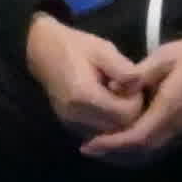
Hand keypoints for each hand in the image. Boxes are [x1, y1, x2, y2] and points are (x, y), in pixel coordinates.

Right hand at [23, 7, 133, 136]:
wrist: (43, 52)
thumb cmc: (75, 47)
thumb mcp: (103, 50)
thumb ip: (124, 69)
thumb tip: (139, 87)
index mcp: (85, 95)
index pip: (126, 114)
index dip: (136, 100)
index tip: (131, 85)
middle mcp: (76, 115)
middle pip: (119, 128)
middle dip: (129, 112)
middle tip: (126, 92)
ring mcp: (71, 124)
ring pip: (109, 135)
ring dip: (118, 120)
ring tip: (116, 98)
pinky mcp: (70, 127)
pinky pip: (98, 134)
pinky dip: (107, 124)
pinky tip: (105, 106)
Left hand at [87, 28, 181, 160]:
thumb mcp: (165, 55)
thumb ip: (138, 75)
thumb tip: (114, 90)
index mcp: (170, 109)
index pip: (135, 138)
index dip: (111, 145)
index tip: (88, 146)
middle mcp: (179, 126)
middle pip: (143, 152)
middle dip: (115, 154)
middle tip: (91, 149)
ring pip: (154, 152)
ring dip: (129, 154)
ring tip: (107, 148)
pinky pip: (165, 146)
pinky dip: (145, 149)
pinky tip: (132, 140)